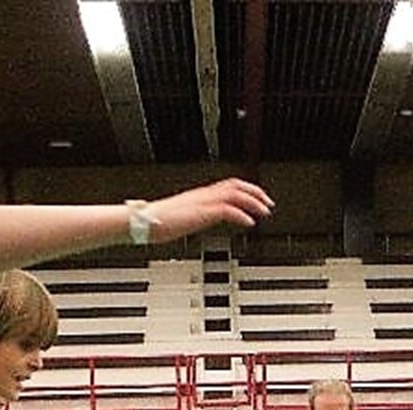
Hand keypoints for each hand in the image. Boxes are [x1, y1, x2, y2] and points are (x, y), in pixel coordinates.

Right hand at [145, 178, 274, 241]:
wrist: (143, 222)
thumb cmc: (157, 221)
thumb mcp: (183, 216)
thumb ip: (196, 215)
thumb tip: (203, 219)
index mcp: (199, 194)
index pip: (228, 184)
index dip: (246, 189)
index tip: (258, 197)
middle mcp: (203, 195)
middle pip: (235, 185)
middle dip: (255, 192)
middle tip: (269, 203)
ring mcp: (202, 202)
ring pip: (234, 194)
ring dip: (253, 202)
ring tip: (265, 212)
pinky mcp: (201, 213)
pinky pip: (227, 210)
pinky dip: (242, 215)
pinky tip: (250, 223)